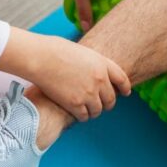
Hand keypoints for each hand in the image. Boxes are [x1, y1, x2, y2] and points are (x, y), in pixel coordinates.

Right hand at [0, 28, 131, 121]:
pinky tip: (77, 113)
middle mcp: (100, 80)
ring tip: (87, 110)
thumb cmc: (54, 50)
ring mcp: (89, 93)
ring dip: (93, 111)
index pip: (122, 79)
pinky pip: (84, 116)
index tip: (125, 93)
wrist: (40, 58)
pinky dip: (82, 116)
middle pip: (111, 99)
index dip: (125, 88)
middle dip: (107, 104)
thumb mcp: (81, 52)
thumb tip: (91, 73)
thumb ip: (91, 64)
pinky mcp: (76, 104)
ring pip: (98, 110)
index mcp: (102, 64)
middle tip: (102, 106)